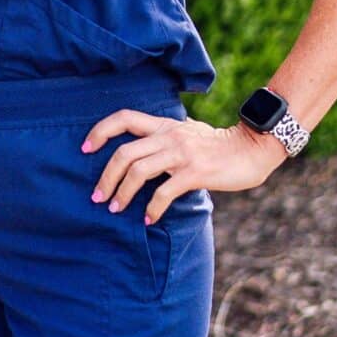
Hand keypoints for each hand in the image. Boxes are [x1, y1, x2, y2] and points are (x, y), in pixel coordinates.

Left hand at [83, 107, 285, 222]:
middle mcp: (169, 136)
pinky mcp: (195, 172)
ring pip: (138, 171)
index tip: (85, 148)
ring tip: (114, 208)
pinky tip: (147, 218)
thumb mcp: (188, 131)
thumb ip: (166, 136)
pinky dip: (152, 207)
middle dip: (105, 176)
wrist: (252, 149)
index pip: (124, 118)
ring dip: (122, 193)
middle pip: (124, 152)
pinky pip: (164, 191)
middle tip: (97, 196)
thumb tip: (147, 147)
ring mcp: (181, 153)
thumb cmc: (219, 144)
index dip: (101, 131)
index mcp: (164, 125)